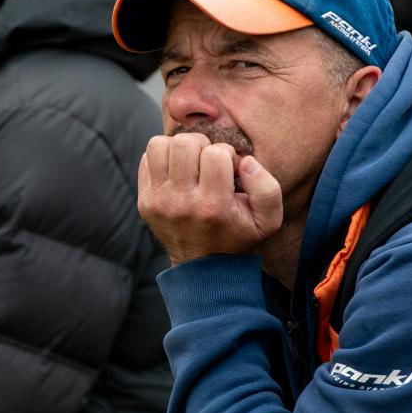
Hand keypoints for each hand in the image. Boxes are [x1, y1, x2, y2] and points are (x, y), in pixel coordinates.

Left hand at [138, 134, 282, 264]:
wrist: (203, 268)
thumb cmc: (237, 236)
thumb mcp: (267, 220)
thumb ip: (267, 188)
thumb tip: (245, 161)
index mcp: (213, 205)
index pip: (215, 154)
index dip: (226, 153)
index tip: (228, 169)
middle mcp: (182, 202)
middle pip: (184, 144)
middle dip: (201, 145)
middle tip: (207, 162)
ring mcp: (158, 201)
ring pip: (159, 146)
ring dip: (177, 148)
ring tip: (190, 162)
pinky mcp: (144, 201)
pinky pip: (146, 159)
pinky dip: (162, 158)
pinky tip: (176, 172)